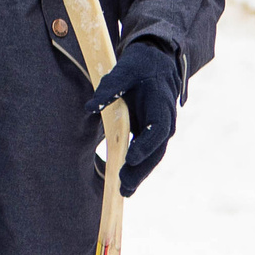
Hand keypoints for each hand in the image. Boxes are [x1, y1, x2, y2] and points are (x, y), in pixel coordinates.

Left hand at [85, 39, 180, 194]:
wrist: (155, 62)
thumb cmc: (140, 65)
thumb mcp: (125, 69)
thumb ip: (109, 87)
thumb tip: (89, 107)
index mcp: (162, 106)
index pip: (158, 130)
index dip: (145, 145)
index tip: (130, 158)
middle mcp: (165, 122)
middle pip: (157, 151)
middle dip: (141, 170)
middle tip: (124, 186)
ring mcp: (158, 130)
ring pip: (153, 156)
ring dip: (139, 174)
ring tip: (124, 192)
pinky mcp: (149, 133)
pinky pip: (145, 154)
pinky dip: (136, 168)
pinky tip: (124, 183)